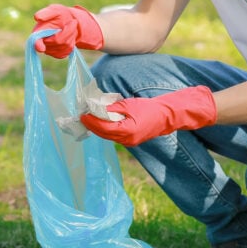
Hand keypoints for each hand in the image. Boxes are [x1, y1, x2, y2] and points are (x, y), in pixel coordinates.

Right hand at [32, 4, 102, 57]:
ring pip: (65, 45)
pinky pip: (68, 50)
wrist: (69, 22)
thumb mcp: (54, 10)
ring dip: (71, 35)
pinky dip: (72, 41)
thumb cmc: (59, 14)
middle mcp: (42, 44)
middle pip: (57, 41)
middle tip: (73, 22)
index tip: (41, 48)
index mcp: (37, 33)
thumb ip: (46, 13)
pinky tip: (70, 36)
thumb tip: (36, 17)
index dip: (38, 45)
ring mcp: (50, 51)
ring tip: (70, 27)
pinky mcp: (59, 54)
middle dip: (67, 31)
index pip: (35, 42)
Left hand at [79, 85, 216, 146]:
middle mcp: (127, 140)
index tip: (82, 114)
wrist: (165, 116)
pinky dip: (105, 129)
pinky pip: (113, 136)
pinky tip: (100, 122)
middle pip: (103, 134)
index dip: (91, 121)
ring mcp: (129, 142)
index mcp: (127, 130)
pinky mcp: (130, 140)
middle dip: (91, 125)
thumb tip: (95, 108)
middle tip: (81, 116)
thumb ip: (111, 108)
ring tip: (87, 118)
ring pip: (107, 136)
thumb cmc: (148, 108)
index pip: (103, 127)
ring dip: (97, 127)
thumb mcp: (128, 105)